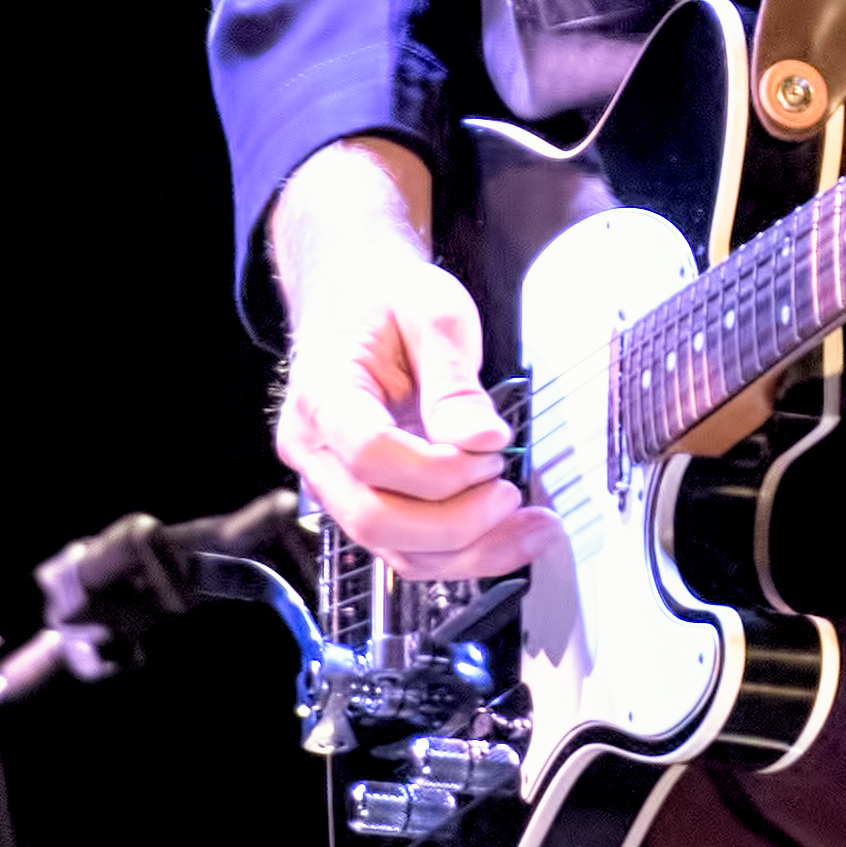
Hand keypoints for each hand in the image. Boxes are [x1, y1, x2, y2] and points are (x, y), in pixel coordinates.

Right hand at [264, 135, 544, 581]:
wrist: (354, 294)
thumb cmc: (386, 298)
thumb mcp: (432, 311)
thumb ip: (454, 381)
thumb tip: (481, 442)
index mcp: (324, 392)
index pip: (369, 454)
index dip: (436, 470)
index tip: (489, 452)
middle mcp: (316, 448)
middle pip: (374, 518)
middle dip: (456, 521)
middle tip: (508, 489)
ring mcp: (334, 482)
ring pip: (393, 549)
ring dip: (469, 551)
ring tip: (530, 524)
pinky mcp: (363, 500)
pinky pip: (407, 548)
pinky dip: (463, 552)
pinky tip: (510, 532)